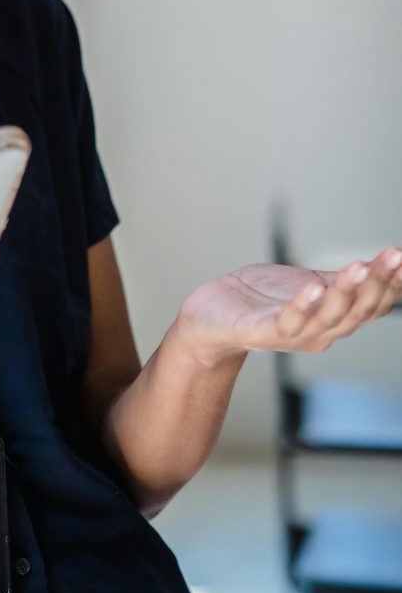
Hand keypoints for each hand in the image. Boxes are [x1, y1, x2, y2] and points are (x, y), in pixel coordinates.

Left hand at [174, 245, 401, 366]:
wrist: (209, 318)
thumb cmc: (259, 300)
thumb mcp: (307, 284)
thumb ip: (339, 280)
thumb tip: (382, 264)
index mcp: (334, 319)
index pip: (373, 303)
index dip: (393, 282)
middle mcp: (321, 332)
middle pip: (359, 309)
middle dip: (380, 282)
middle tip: (395, 256)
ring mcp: (293, 335)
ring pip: (329, 316)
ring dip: (346, 292)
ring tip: (360, 266)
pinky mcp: (261, 332)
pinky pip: (287, 322)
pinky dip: (302, 306)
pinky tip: (313, 287)